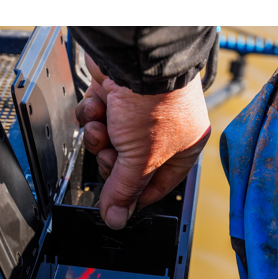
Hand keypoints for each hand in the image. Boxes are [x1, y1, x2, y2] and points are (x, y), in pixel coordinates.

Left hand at [75, 54, 210, 229]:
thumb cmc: (154, 102)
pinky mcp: (115, 97)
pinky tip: (98, 109)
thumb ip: (125, 191)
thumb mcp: (142, 159)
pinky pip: (97, 119)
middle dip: (113, 162)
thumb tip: (116, 219)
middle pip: (128, 165)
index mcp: (184, 147)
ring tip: (104, 127)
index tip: (118, 204)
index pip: (159, 184)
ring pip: (109, 142)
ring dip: (101, 138)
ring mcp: (137, 113)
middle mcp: (164, 130)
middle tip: (112, 155)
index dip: (136, 196)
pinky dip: (93, 116)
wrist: (135, 59)